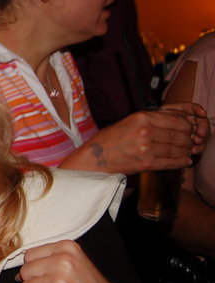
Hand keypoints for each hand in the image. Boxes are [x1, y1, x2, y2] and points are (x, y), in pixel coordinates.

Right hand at [68, 102, 207, 174]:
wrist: (93, 158)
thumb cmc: (108, 140)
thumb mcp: (129, 122)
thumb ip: (151, 120)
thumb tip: (174, 121)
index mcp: (141, 118)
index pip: (176, 120)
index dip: (187, 125)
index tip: (188, 129)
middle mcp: (145, 132)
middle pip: (179, 135)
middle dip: (188, 139)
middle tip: (189, 142)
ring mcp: (147, 149)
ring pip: (177, 149)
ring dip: (185, 151)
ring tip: (186, 151)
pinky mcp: (146, 164)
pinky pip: (171, 162)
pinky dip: (181, 162)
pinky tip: (184, 161)